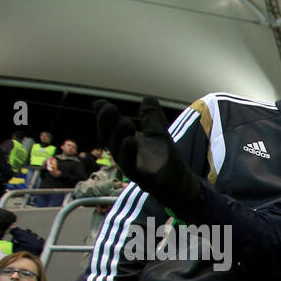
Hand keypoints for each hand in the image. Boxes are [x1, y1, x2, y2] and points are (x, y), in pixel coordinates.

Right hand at [93, 97, 199, 211]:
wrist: (180, 182)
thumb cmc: (166, 159)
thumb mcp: (158, 133)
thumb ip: (152, 116)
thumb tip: (147, 98)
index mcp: (124, 141)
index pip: (108, 127)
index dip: (103, 115)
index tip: (100, 103)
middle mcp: (122, 153)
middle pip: (107, 136)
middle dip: (106, 121)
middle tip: (111, 108)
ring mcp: (129, 165)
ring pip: (116, 149)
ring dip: (118, 134)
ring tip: (126, 122)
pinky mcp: (138, 176)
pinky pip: (128, 163)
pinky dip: (128, 152)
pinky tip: (131, 140)